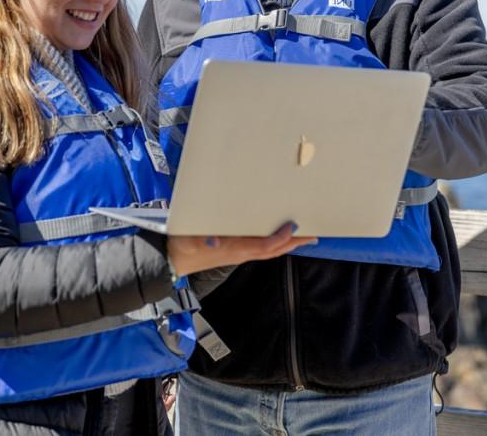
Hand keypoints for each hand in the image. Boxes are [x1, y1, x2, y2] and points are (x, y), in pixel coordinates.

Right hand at [166, 222, 316, 276]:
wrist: (173, 261)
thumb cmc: (182, 246)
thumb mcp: (188, 240)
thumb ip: (201, 239)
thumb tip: (213, 240)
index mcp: (233, 249)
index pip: (264, 246)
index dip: (280, 238)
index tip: (293, 226)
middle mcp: (240, 253)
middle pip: (273, 250)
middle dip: (293, 243)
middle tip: (313, 235)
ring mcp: (239, 254)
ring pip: (269, 251)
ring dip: (287, 244)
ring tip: (303, 237)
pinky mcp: (235, 252)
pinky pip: (262, 249)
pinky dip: (275, 243)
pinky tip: (278, 238)